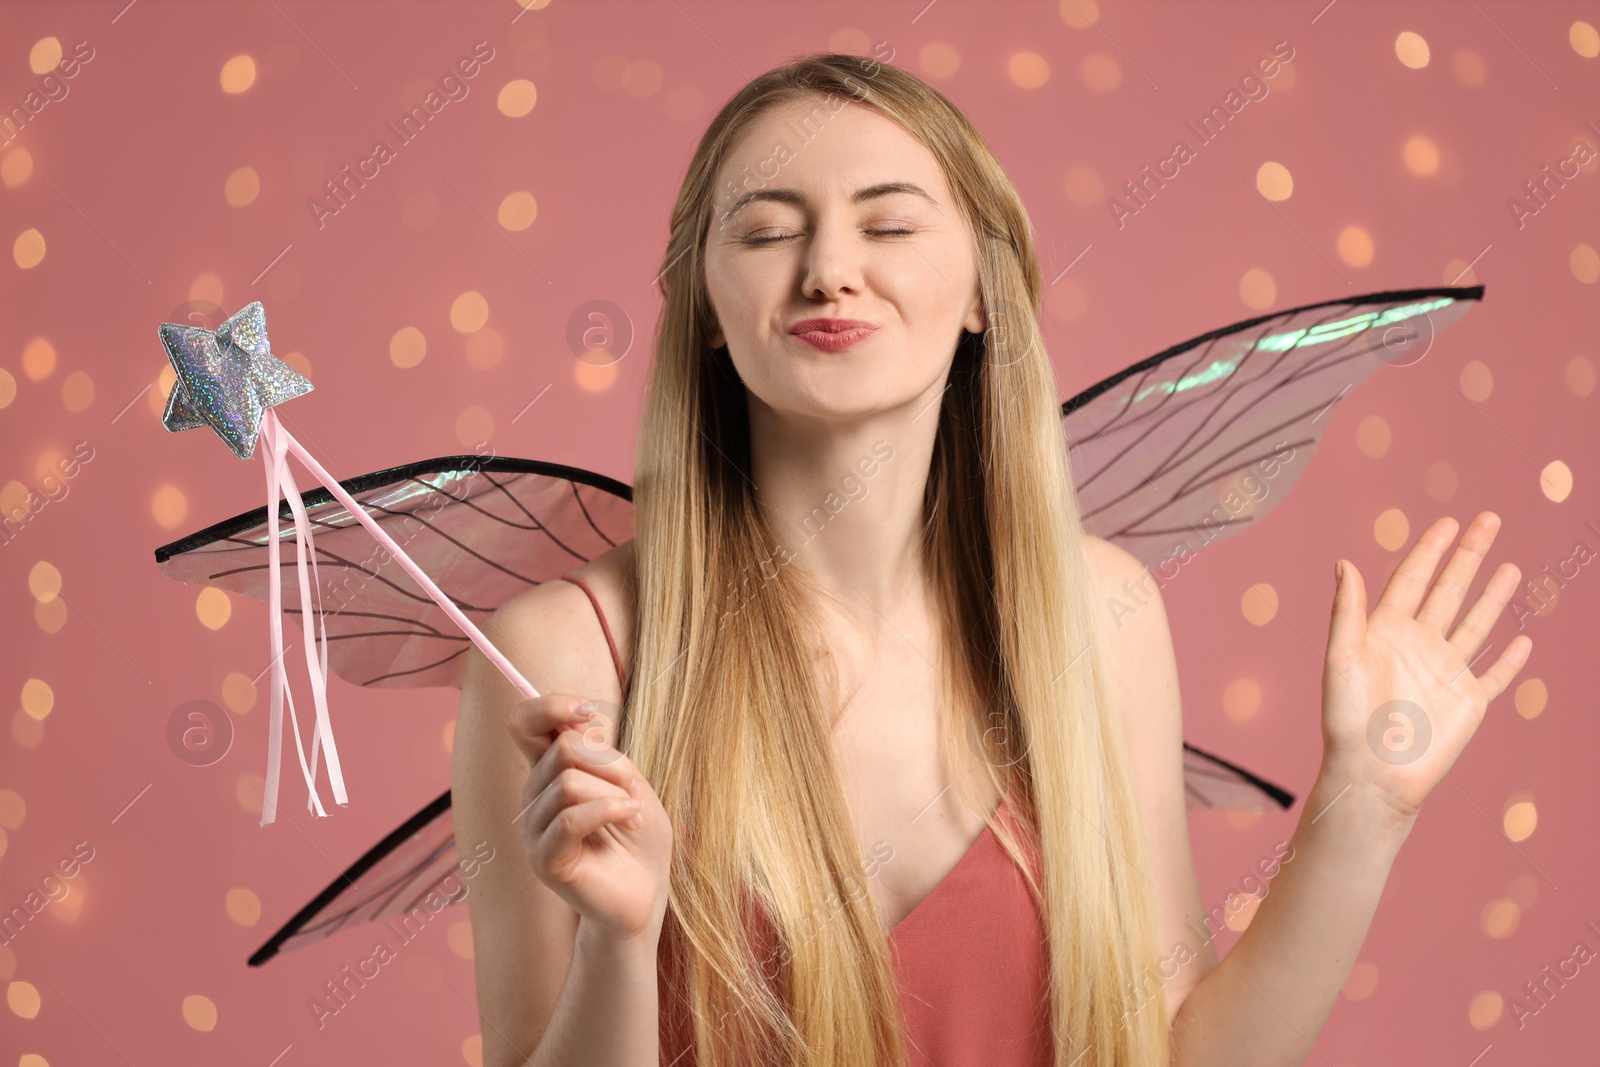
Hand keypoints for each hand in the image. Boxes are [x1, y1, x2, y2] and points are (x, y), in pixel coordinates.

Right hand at [507, 694, 672, 944]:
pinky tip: (630, 820)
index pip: (524, 723)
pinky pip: (571, 818)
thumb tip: (579, 725)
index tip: (589, 712)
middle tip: (632, 792)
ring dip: (615, 794)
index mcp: (549, 771)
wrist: (647, 890)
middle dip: (611, 764)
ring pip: (569, 783)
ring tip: (632, 814)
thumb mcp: (627, 779)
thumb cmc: (638, 834)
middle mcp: (533, 796)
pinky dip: (610, 811)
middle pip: (564, 749)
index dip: (552, 706)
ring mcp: (534, 829)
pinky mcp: (544, 859)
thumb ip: (599, 752)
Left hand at [1319, 512, 1532, 823]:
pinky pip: (1494, 675)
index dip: (1430, 549)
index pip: (1413, 578)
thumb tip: (1344, 562)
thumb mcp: (1341, 658)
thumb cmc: (1346, 719)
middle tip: (1490, 520)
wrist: (1372, 773)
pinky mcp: (1468, 702)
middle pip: (1449, 589)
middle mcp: (1418, 645)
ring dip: (1493, 596)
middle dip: (1469, 555)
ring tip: (1510, 566)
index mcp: (1386, 630)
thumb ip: (1347, 611)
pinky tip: (1524, 639)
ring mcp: (1445, 672)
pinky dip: (1510, 659)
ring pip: (1476, 624)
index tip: (1448, 521)